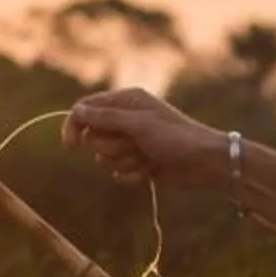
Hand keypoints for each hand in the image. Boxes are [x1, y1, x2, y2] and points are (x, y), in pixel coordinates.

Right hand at [63, 88, 224, 190]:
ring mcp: (131, 142)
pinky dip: (133, 174)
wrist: (205, 163)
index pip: (86, 109)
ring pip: (104, 158)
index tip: (71, 146)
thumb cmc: (176, 137)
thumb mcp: (139, 124)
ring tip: (147, 157)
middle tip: (134, 145)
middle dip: (111, 147)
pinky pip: (118, 173)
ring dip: (125, 161)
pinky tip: (151, 170)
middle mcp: (126, 120)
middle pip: (93, 137)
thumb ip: (106, 117)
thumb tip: (78, 110)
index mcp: (126, 101)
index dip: (75, 126)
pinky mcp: (137, 163)